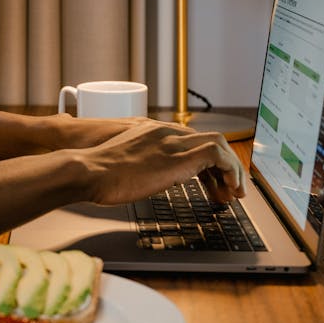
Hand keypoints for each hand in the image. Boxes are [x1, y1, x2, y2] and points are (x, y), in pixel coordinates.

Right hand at [68, 120, 245, 206]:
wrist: (89, 171)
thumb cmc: (97, 172)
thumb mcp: (124, 162)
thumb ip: (141, 163)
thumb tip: (148, 178)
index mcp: (153, 131)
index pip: (192, 140)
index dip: (207, 163)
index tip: (211, 181)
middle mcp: (167, 131)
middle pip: (210, 140)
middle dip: (225, 165)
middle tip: (228, 188)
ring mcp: (174, 142)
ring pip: (220, 144)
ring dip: (232, 169)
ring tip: (234, 192)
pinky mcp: (180, 157)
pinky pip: (218, 155)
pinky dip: (230, 171)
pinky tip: (228, 188)